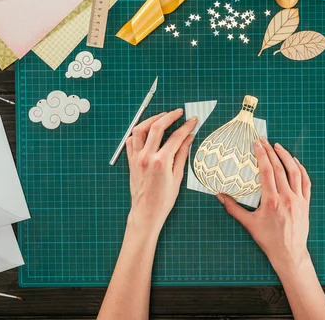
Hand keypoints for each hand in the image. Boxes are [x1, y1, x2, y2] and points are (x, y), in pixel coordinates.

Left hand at [126, 109, 196, 232]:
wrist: (146, 212)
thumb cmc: (163, 200)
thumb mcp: (177, 177)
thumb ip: (182, 154)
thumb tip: (189, 138)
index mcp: (161, 162)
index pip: (176, 137)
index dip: (186, 126)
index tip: (193, 120)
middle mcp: (146, 157)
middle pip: (157, 127)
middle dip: (169, 116)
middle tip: (178, 112)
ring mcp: (136, 158)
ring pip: (140, 130)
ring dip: (151, 119)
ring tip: (162, 116)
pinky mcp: (131, 161)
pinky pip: (131, 141)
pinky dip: (138, 132)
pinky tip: (147, 130)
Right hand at [217, 137, 311, 270]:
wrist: (289, 253)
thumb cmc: (268, 240)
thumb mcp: (248, 224)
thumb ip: (233, 208)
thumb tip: (219, 195)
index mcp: (271, 201)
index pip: (267, 171)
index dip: (261, 155)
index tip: (257, 144)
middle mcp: (287, 197)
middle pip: (279, 168)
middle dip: (271, 151)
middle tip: (264, 140)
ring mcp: (298, 199)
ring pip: (294, 171)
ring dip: (286, 156)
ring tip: (278, 146)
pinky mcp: (306, 203)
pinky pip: (305, 181)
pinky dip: (301, 169)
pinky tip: (295, 161)